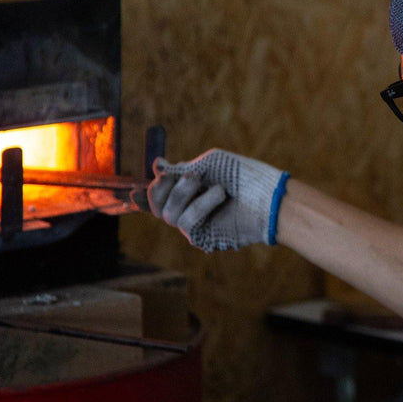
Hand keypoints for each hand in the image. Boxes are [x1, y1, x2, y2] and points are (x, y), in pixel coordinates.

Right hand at [147, 149, 289, 251]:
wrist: (269, 195)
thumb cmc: (243, 175)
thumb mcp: (209, 164)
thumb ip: (181, 168)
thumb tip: (156, 166)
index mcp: (188, 190)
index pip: (158, 196)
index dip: (143, 195)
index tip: (133, 190)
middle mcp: (189, 208)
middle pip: (157, 207)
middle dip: (163, 189)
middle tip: (183, 176)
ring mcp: (197, 224)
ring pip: (170, 215)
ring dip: (187, 195)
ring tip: (214, 186)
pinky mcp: (206, 237)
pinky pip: (188, 224)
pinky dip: (201, 206)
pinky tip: (220, 195)